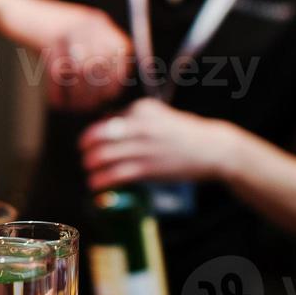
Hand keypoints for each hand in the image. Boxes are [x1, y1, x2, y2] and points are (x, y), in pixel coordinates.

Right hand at [0, 0, 132, 111]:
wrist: (15, 12)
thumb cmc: (45, 33)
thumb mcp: (75, 38)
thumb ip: (93, 57)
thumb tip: (109, 94)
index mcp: (98, 23)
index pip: (121, 53)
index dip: (116, 79)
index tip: (104, 96)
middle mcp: (88, 23)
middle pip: (101, 66)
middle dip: (93, 93)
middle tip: (83, 107)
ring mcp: (70, 29)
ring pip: (82, 72)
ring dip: (76, 96)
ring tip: (69, 106)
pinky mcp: (50, 37)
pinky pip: (59, 73)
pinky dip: (57, 93)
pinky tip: (54, 101)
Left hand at [79, 98, 237, 189]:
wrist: (212, 149)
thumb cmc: (183, 134)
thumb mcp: (159, 116)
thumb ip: (134, 119)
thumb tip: (105, 127)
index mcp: (142, 109)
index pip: (107, 119)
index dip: (95, 132)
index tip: (92, 142)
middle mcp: (140, 125)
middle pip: (99, 135)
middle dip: (86, 147)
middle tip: (84, 155)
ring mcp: (144, 147)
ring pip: (103, 155)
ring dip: (91, 165)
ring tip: (88, 171)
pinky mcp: (148, 168)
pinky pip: (115, 174)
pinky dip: (101, 181)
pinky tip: (95, 185)